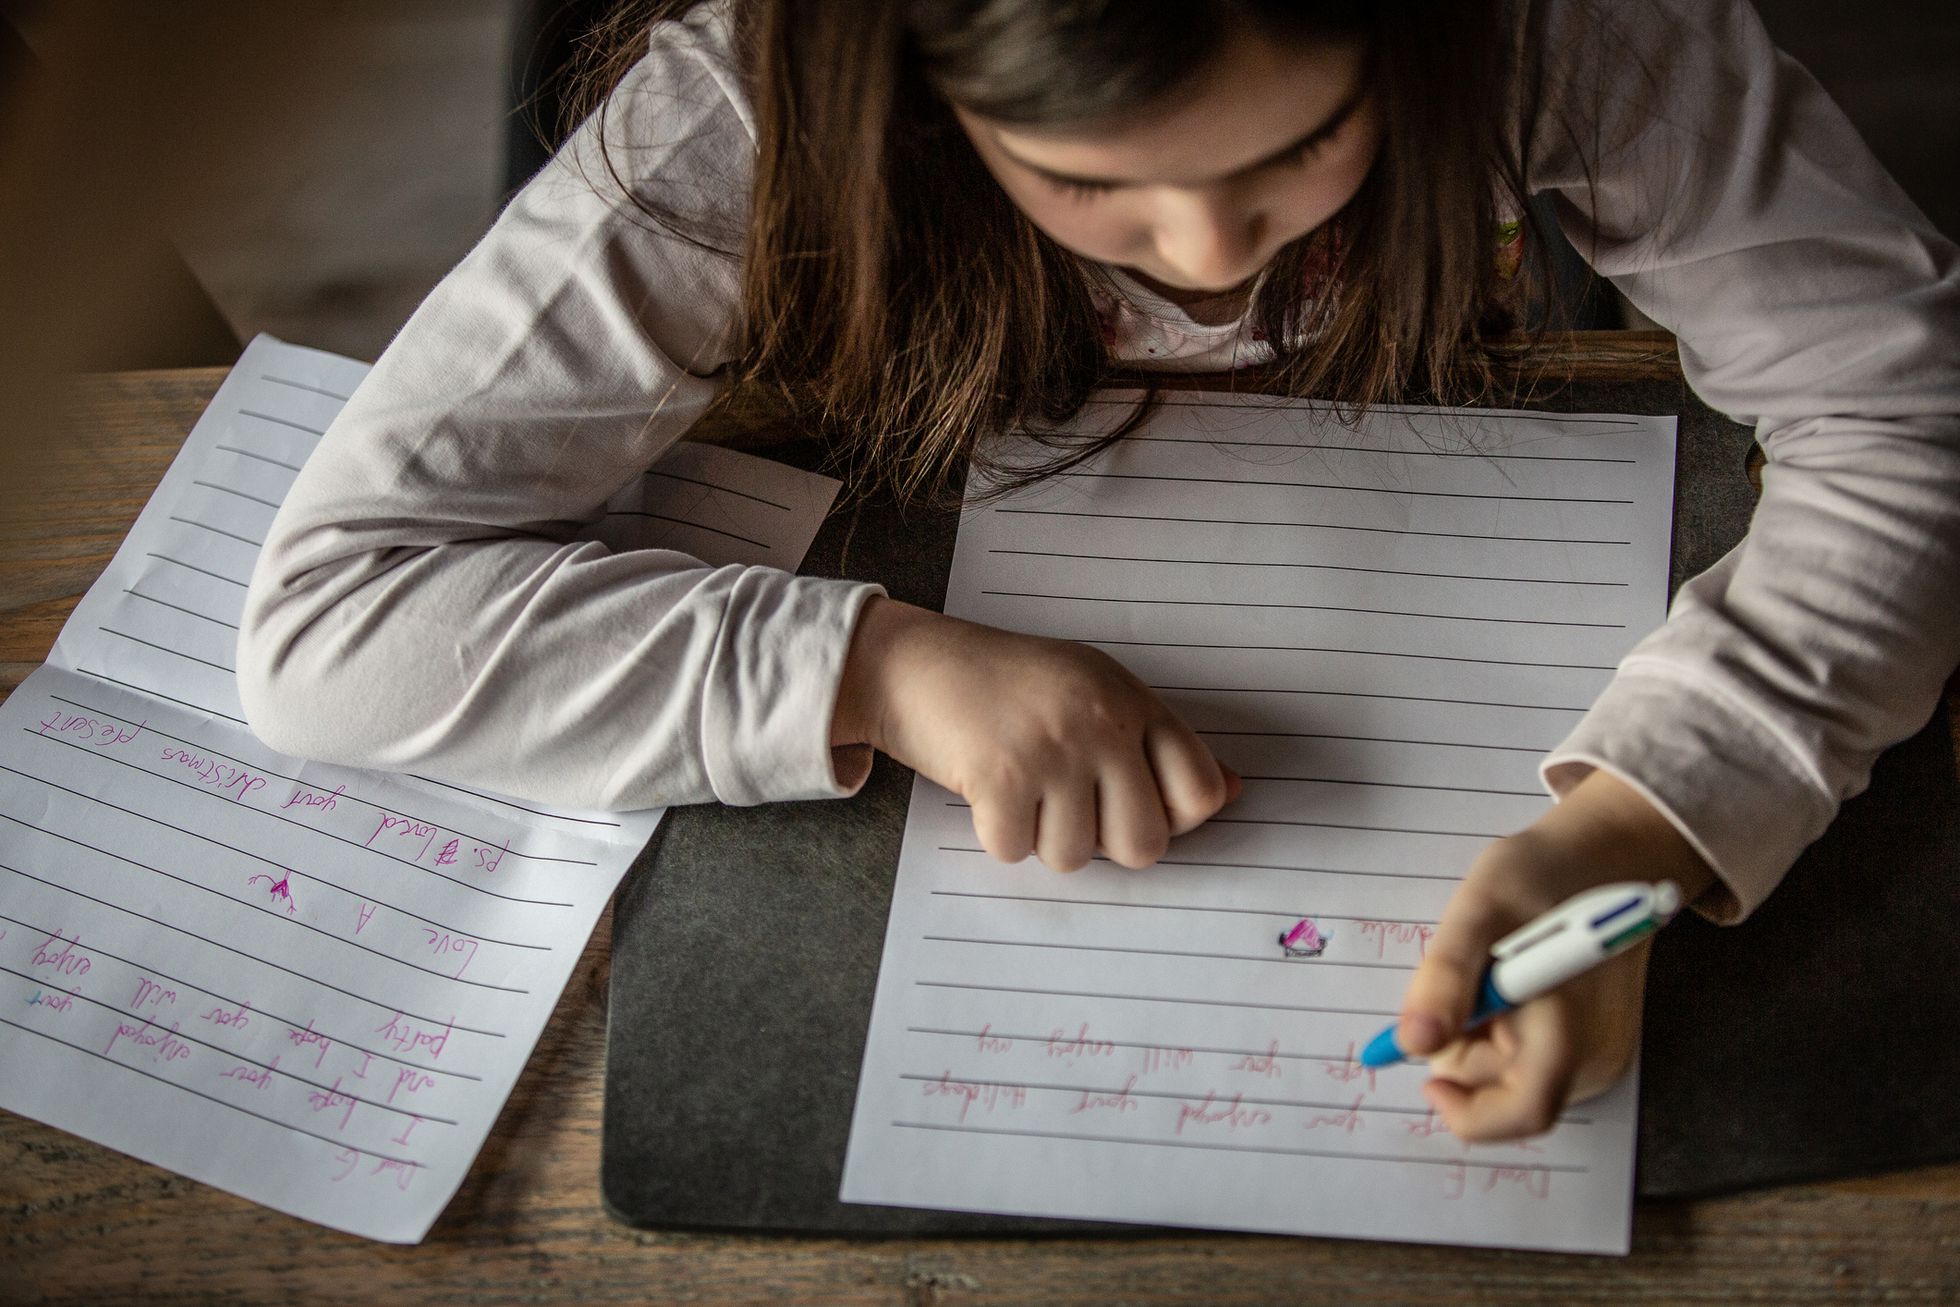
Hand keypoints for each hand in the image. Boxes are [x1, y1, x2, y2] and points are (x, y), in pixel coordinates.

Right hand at [831, 597, 1239, 870]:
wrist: (920, 662)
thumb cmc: (1013, 682)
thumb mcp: (1098, 691)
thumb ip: (1161, 744)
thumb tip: (1232, 793)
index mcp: (1133, 703)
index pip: (1201, 792)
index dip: (1172, 817)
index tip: (1132, 802)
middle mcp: (1101, 725)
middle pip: (1144, 844)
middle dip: (1106, 844)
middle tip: (1070, 809)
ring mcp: (1051, 751)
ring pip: (1074, 856)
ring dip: (1042, 838)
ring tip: (1023, 791)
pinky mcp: (999, 777)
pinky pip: (1016, 851)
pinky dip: (997, 835)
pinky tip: (988, 792)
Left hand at [1393, 770, 1714, 1141]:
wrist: (1606, 853)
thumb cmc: (1544, 873)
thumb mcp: (1479, 908)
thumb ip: (1447, 978)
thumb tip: (1415, 1043)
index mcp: (1572, 1033)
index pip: (1520, 1114)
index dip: (1464, 1108)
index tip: (1423, 1063)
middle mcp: (1594, 1059)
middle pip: (1500, 1087)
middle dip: (1465, 1040)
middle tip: (1468, 973)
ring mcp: (1599, 1053)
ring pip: (1509, 1070)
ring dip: (1482, 1030)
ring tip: (1494, 968)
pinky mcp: (1596, 1043)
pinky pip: (1529, 1053)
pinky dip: (1503, 1025)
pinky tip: (1509, 979)